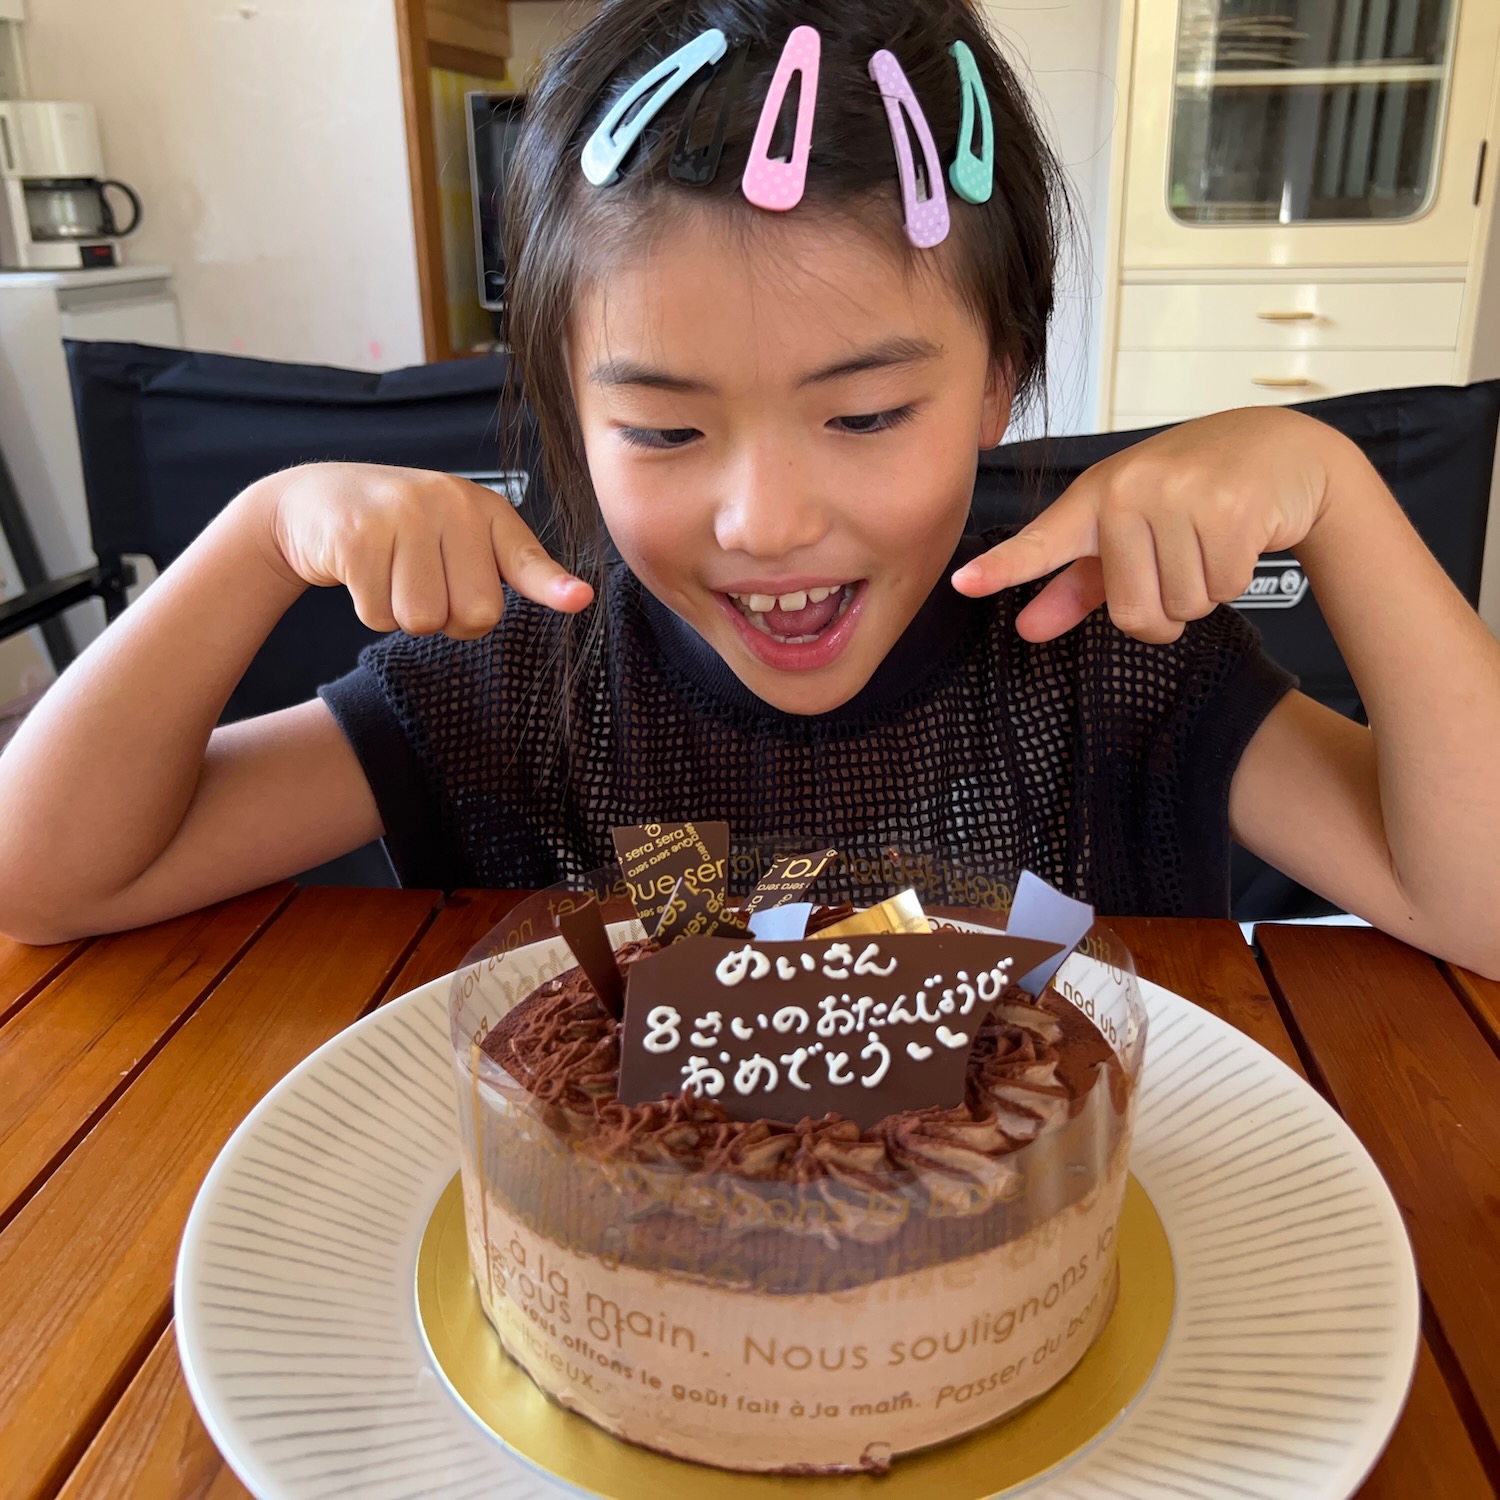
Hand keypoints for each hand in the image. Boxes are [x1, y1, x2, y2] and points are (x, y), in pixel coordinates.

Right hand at [251, 462, 592, 638]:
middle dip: (448, 618)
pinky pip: (379, 616)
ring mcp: (404, 516)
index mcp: (484, 510)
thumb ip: (507, 567)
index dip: (553, 585)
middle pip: (476, 614)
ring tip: (390, 572)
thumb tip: (577, 596)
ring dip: (403, 614)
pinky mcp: (359, 536)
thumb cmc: (401, 530)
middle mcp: (451, 505)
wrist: (315, 502)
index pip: (526, 558)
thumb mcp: (458, 535)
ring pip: (424, 620)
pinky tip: (362, 572)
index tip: (579, 598)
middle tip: (422, 581)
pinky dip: (370, 610)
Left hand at [952, 407, 1347, 642]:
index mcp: (1095, 498)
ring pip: (1183, 605)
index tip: (963, 583)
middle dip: (1166, 613)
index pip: (1043, 541)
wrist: (1279, 450)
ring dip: (1204, 593)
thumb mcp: (1126, 532)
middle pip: (1134, 613)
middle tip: (1181, 568)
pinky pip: (1224, 588)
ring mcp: (1178, 495)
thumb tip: (1027, 630)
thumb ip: (1077, 584)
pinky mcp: (1229, 507)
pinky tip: (1239, 537)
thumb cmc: (1192, 493)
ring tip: (1212, 543)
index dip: (1004, 567)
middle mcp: (1128, 491)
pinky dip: (1235, 578)